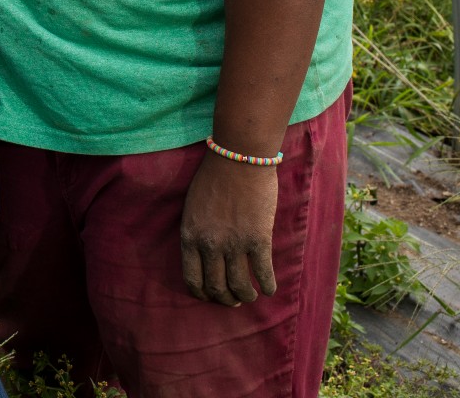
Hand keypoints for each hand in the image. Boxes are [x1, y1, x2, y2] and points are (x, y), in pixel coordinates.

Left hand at [180, 153, 278, 305]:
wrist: (238, 157)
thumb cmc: (214, 177)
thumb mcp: (193, 207)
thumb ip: (197, 232)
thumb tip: (205, 255)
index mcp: (190, 236)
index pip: (192, 279)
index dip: (202, 293)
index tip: (210, 296)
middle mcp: (210, 245)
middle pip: (216, 287)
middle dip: (225, 299)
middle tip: (233, 301)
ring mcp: (234, 244)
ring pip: (239, 286)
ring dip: (245, 296)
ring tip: (250, 295)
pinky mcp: (258, 239)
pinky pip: (263, 273)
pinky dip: (267, 286)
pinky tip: (269, 289)